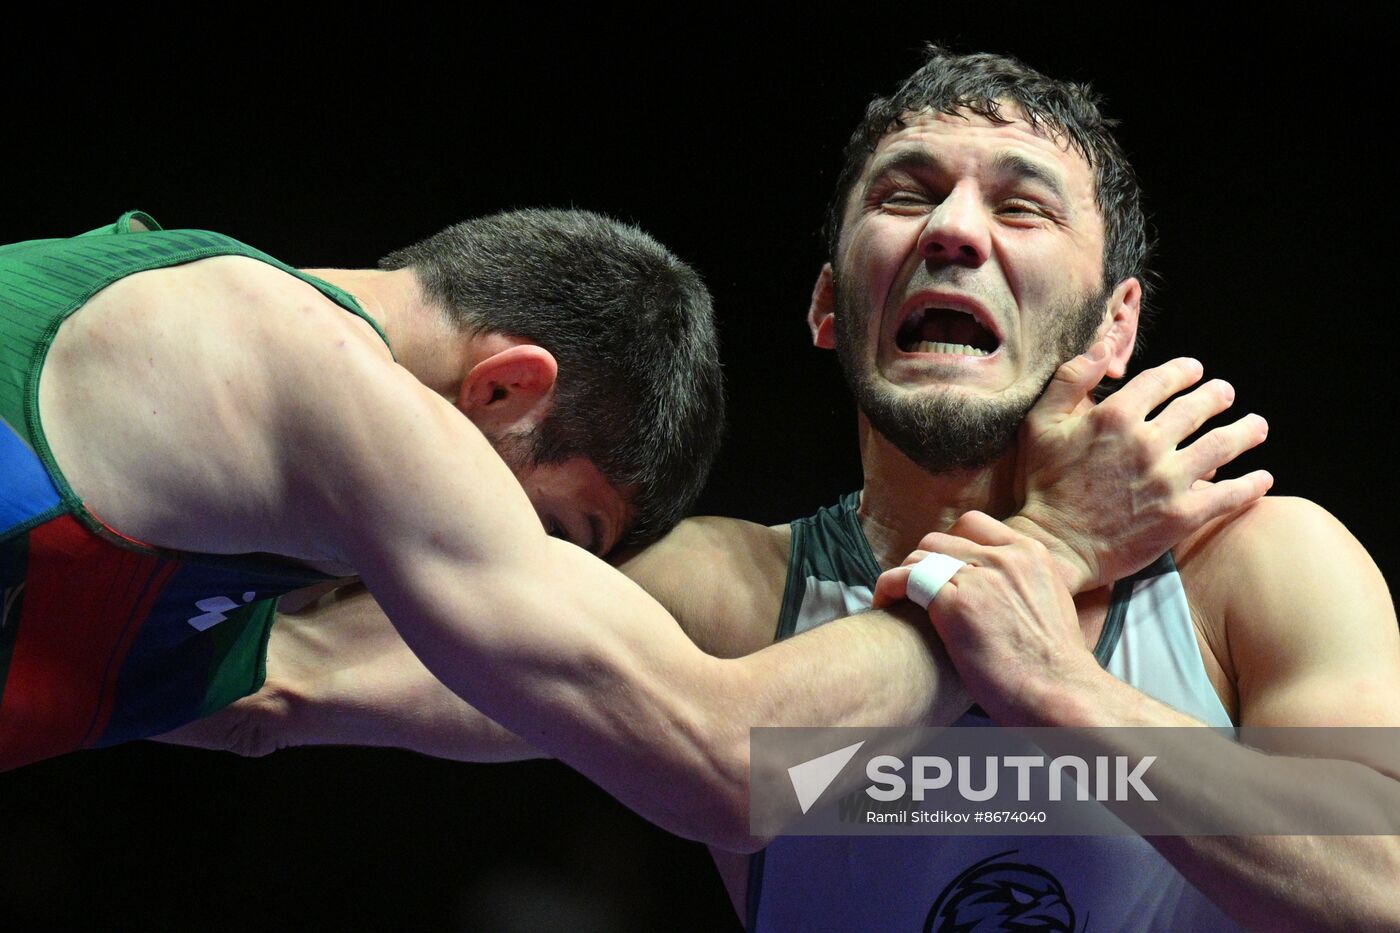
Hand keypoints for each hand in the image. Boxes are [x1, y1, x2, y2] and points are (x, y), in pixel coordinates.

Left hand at [873, 512, 1102, 725]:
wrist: (1061, 692)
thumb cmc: (1057, 665)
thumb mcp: (1052, 602)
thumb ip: (1025, 584)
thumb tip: (1005, 591)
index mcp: (1030, 553)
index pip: (974, 525)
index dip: (952, 545)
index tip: (944, 569)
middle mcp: (1003, 557)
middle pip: (941, 539)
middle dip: (925, 561)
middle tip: (918, 589)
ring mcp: (977, 578)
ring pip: (920, 555)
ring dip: (905, 575)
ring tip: (898, 598)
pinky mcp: (953, 604)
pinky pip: (905, 578)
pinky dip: (888, 586)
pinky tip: (884, 602)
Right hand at [1010, 342, 1271, 591]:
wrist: (1055, 546)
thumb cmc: (1044, 484)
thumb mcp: (1040, 424)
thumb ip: (1071, 379)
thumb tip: (1104, 345)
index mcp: (1115, 416)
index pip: (1162, 380)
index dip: (1183, 371)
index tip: (1194, 370)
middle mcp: (1147, 443)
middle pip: (1198, 407)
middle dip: (1217, 396)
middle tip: (1227, 393)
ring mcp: (1169, 480)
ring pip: (1223, 444)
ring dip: (1246, 431)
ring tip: (1256, 426)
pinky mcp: (1182, 515)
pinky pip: (1229, 494)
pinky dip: (1251, 484)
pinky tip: (1263, 478)